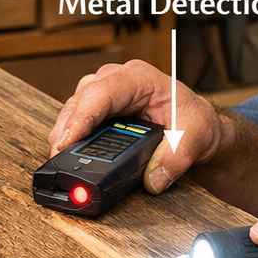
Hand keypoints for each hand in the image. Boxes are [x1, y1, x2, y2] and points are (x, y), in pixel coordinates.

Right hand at [49, 60, 225, 193]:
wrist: (198, 129)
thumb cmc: (195, 121)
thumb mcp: (196, 136)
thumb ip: (177, 156)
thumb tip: (154, 179)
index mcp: (140, 78)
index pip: (103, 91)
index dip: (82, 115)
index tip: (68, 140)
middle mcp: (118, 80)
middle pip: (81, 99)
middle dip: (67, 128)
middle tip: (59, 157)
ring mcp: (106, 94)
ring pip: (73, 107)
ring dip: (65, 132)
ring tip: (61, 159)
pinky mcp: (100, 110)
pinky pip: (77, 118)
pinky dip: (70, 136)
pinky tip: (69, 154)